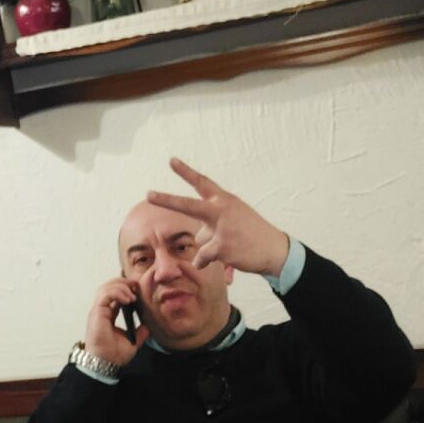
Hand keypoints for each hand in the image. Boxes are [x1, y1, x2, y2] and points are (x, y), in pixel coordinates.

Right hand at [83, 278, 147, 366]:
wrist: (105, 364)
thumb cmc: (113, 355)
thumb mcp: (132, 341)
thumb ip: (139, 333)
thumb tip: (148, 326)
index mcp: (107, 315)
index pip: (113, 294)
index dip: (125, 289)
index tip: (138, 290)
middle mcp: (101, 310)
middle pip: (108, 287)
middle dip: (123, 283)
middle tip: (136, 286)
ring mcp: (98, 311)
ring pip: (105, 287)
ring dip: (120, 286)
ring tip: (132, 295)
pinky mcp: (97, 312)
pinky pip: (105, 295)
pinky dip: (117, 292)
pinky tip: (128, 299)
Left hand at [147, 159, 288, 276]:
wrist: (275, 250)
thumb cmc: (252, 232)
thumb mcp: (233, 219)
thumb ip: (211, 223)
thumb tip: (196, 238)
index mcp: (225, 200)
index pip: (202, 183)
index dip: (186, 172)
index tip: (171, 160)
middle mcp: (222, 210)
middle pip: (188, 205)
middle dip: (166, 200)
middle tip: (148, 194)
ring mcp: (222, 228)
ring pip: (199, 240)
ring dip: (209, 248)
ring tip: (231, 247)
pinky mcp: (223, 247)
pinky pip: (203, 257)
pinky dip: (207, 261)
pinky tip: (226, 259)